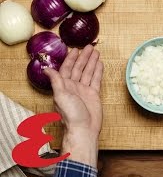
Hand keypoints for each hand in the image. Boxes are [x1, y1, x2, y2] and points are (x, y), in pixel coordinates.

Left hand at [44, 45, 103, 167]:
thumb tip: (47, 69)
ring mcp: (84, 90)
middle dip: (84, 57)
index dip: (71, 59)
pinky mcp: (94, 95)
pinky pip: (96, 80)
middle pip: (79, 68)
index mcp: (64, 86)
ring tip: (96, 52)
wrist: (84, 129)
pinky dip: (98, 72)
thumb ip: (56, 81)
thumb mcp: (61, 96)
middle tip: (89, 47)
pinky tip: (100, 64)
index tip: (75, 49)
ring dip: (91, 62)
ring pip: (88, 72)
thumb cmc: (71, 115)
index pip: (68, 68)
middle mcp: (74, 87)